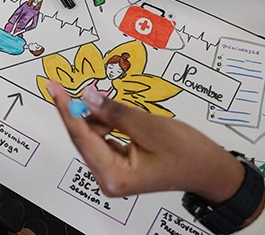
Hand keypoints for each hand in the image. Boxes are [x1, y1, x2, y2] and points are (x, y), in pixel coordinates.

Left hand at [47, 81, 244, 203]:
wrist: (211, 169)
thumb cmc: (189, 155)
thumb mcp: (150, 127)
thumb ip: (115, 111)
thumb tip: (88, 96)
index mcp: (114, 176)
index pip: (81, 136)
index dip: (66, 109)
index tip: (54, 88)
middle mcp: (109, 179)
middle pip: (83, 138)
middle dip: (80, 110)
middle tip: (67, 85)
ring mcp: (113, 173)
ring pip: (93, 136)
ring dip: (97, 116)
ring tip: (112, 102)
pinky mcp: (119, 165)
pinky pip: (103, 138)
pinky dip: (106, 123)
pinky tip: (113, 112)